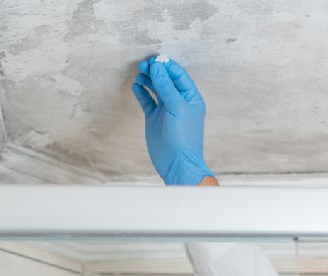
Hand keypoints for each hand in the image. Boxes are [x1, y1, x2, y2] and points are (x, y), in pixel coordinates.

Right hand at [132, 57, 214, 185]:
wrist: (177, 163)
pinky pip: (147, 101)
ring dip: (148, 80)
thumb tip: (157, 66)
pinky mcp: (154, 118)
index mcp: (191, 97)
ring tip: (139, 74)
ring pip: (156, 89)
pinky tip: (136, 86)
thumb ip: (166, 86)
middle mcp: (179, 102)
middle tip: (143, 64)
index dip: (166, 66)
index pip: (178, 75)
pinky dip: (142, 92)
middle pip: (166, 80)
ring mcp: (166, 110)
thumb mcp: (176, 108)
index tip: (154, 59)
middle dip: (155, 71)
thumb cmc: (183, 137)